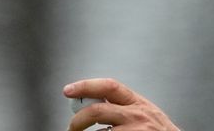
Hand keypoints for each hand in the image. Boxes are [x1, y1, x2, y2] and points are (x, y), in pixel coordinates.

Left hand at [64, 78, 179, 130]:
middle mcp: (136, 116)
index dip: (86, 86)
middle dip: (77, 121)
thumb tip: (91, 105)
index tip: (68, 90)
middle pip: (97, 111)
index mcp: (137, 103)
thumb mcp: (145, 113)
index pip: (109, 87)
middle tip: (72, 128)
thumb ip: (122, 107)